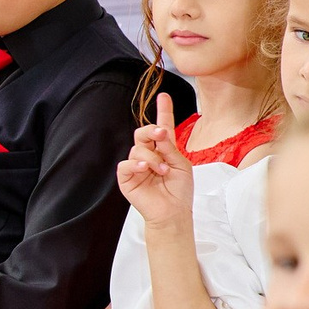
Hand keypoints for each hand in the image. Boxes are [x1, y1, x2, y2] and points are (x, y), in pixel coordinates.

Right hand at [117, 94, 197, 232]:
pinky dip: (137, 164)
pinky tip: (146, 169)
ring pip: (137, 149)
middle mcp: (148, 155)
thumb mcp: (182, 166)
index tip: (164, 96)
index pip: (161, 127)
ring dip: (152, 158)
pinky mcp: (126, 177)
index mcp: (164, 150)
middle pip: (143, 133)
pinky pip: (126, 164)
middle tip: (162, 135)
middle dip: (152, 131)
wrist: (172, 212)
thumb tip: (159, 134)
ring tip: (162, 171)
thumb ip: (170, 149)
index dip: (163, 111)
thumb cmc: (179, 191)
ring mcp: (136, 165)